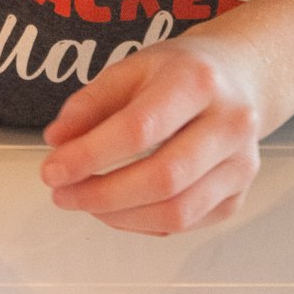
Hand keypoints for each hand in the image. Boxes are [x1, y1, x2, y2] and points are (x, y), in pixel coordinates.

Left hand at [39, 30, 266, 234]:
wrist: (237, 77)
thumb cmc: (179, 74)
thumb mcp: (130, 69)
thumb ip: (90, 103)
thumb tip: (58, 142)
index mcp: (197, 82)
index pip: (139, 129)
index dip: (90, 156)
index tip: (53, 169)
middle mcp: (229, 124)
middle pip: (163, 178)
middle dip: (102, 195)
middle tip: (62, 193)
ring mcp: (240, 164)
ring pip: (176, 212)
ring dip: (119, 216)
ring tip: (85, 201)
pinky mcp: (237, 195)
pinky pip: (185, 224)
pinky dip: (142, 223)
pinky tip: (118, 207)